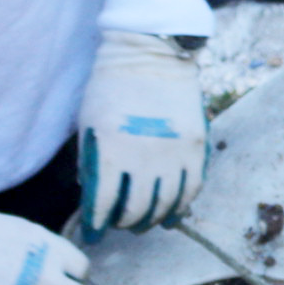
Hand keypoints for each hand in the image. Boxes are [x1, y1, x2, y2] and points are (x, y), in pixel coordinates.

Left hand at [78, 31, 206, 233]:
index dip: (97, 223)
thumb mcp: (88, 121)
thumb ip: (89, 159)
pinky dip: (180, 206)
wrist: (150, 52)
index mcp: (111, 149)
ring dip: (152, 219)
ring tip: (143, 222)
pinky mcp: (195, 146)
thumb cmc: (111, 85)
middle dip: (124, 222)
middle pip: (136, 209)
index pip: (103, 202)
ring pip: (166, 204)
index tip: (94, 232)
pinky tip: (170, 213)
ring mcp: (173, 152)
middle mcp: (144, 155)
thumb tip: (91, 192)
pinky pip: (191, 188)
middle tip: (119, 224)